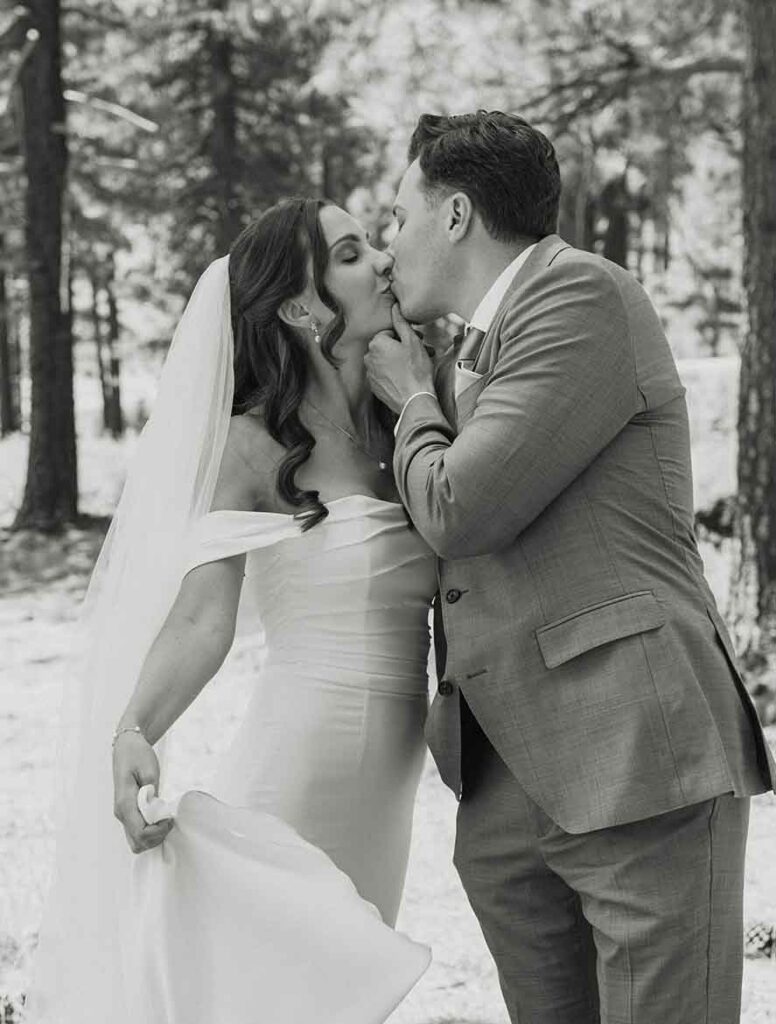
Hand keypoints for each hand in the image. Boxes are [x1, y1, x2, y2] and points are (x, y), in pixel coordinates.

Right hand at [112, 731, 172, 853]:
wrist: (126, 746)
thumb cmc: (138, 755)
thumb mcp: (149, 771)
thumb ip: (152, 795)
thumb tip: (157, 812)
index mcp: (125, 804)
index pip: (140, 833)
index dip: (158, 832)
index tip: (169, 818)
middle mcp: (121, 813)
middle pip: (137, 843)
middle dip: (156, 838)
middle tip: (168, 820)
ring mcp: (122, 814)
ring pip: (136, 841)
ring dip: (153, 837)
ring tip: (165, 819)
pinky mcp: (127, 813)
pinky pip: (136, 832)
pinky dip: (149, 832)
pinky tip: (159, 819)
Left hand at [365, 304, 434, 413]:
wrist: (414, 400)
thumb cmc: (416, 370)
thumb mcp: (412, 341)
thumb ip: (401, 322)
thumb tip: (394, 307)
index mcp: (376, 343)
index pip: (390, 333)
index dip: (404, 338)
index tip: (415, 344)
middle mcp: (368, 357)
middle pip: (386, 347)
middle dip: (400, 349)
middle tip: (418, 354)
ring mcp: (370, 373)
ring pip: (384, 361)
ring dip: (397, 361)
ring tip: (413, 367)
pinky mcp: (374, 387)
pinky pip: (383, 375)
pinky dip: (392, 374)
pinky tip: (406, 378)